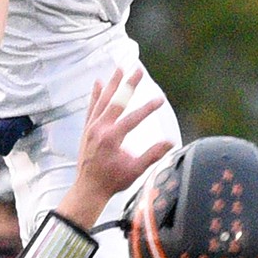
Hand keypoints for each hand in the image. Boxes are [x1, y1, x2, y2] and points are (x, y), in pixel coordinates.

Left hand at [65, 67, 171, 223]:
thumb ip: (152, 155)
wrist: (89, 189)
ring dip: (112, 84)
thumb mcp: (135, 170)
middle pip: (116, 102)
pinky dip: (95, 94)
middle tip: (138, 70)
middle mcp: (99, 129)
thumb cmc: (112, 181)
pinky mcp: (87, 129)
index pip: (133, 119)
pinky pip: (92, 107)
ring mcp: (91, 128)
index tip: (160, 100)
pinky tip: (99, 82)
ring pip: (103, 100)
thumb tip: (170, 142)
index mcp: (112, 138)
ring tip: (120, 68)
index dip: (148, 108)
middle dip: (129, 85)